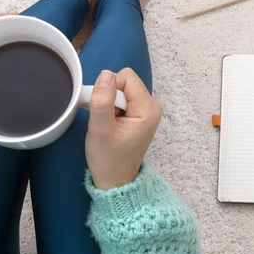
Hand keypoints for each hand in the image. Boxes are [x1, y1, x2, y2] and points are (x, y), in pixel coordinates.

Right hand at [85, 68, 161, 189]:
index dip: (109, 88)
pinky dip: (114, 107)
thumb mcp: (100, 129)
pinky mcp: (141, 113)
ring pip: (123, 89)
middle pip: (126, 81)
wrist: (115, 180)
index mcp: (148, 108)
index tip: (102, 109)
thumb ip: (102, 100)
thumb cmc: (108, 158)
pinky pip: (124, 98)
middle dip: (110, 95)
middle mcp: (153, 105)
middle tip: (104, 119)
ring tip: (107, 123)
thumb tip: (105, 73)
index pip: (126, 77)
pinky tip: (111, 123)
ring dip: (111, 102)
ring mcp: (148, 109)